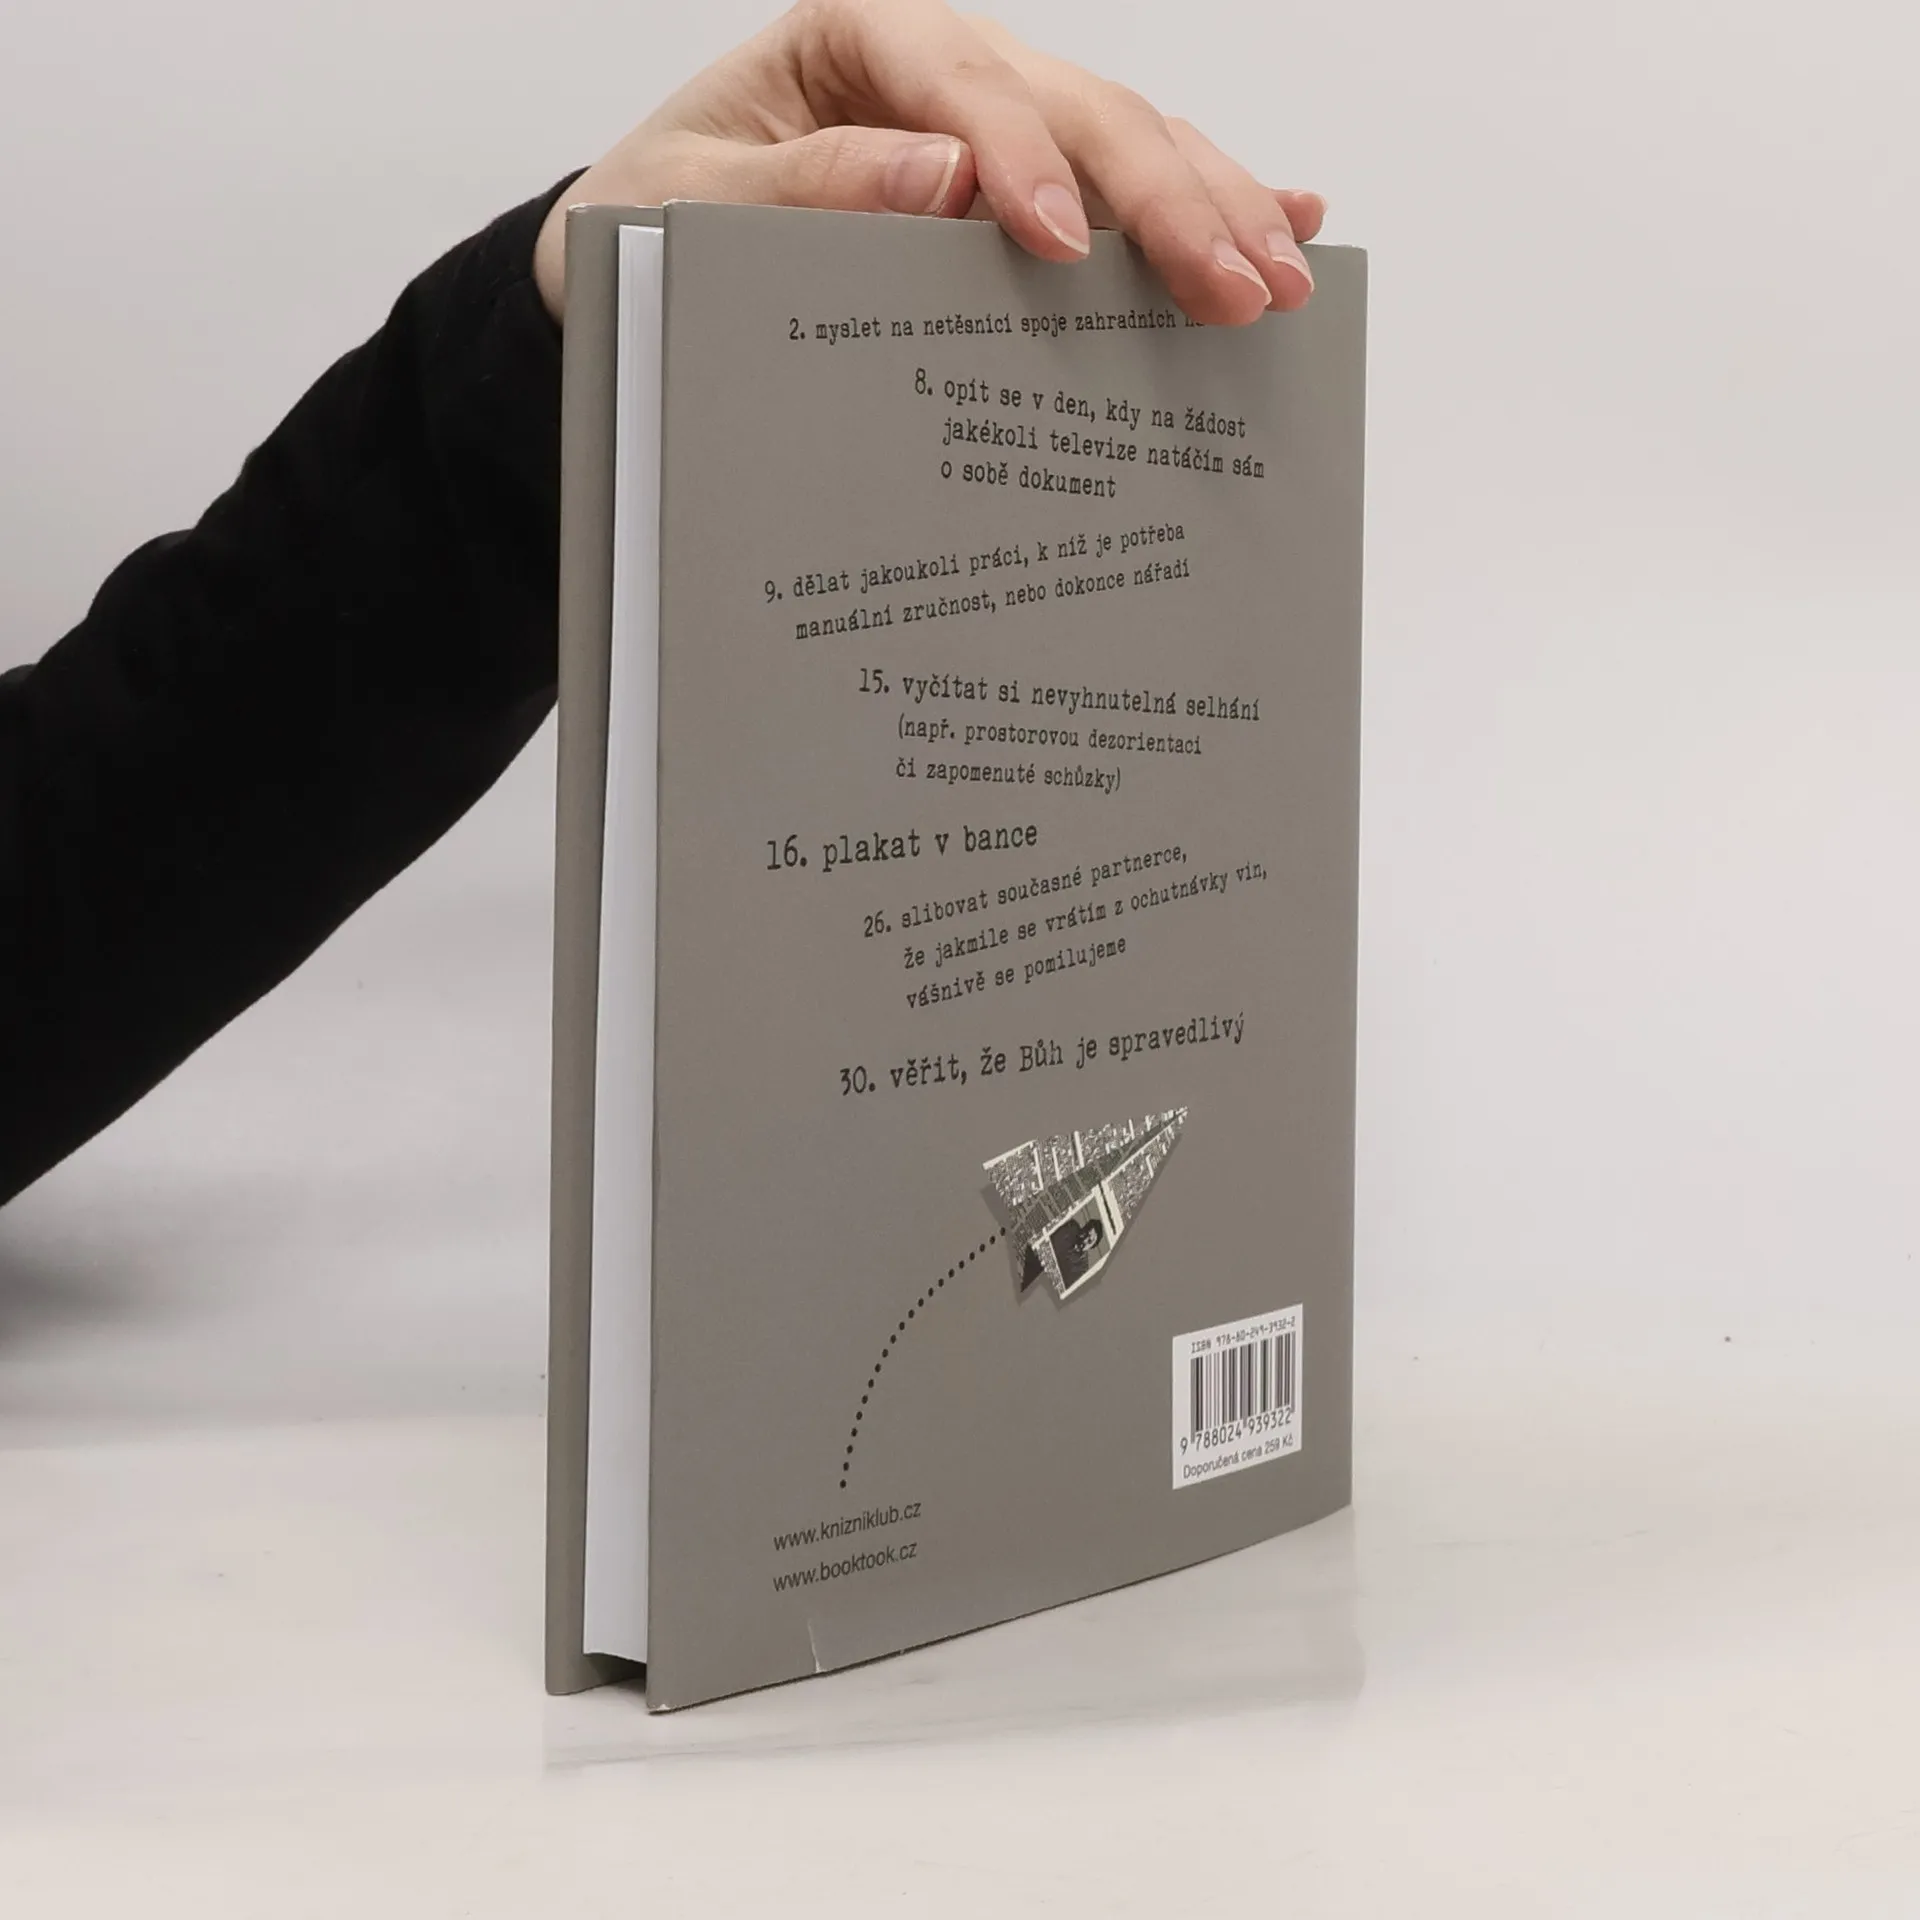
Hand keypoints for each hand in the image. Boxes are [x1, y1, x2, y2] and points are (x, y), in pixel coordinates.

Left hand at [532, 0, 1323, 327]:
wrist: (649, 242)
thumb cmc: (663, 212)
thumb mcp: (691, 199)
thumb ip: (807, 184)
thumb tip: (948, 178)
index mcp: (858, 37)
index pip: (962, 80)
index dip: (1023, 159)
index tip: (1059, 245)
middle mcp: (945, 68)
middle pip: (1079, 108)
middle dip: (1166, 200)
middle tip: (1236, 286)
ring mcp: (997, 120)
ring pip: (1128, 139)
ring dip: (1214, 208)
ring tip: (1280, 280)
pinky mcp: (1020, 179)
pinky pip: (1121, 182)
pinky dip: (1205, 198)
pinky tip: (1289, 216)